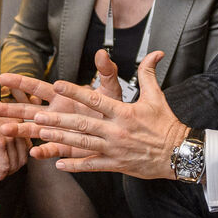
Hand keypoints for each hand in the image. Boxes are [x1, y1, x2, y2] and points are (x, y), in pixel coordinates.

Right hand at [0, 49, 123, 160]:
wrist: (122, 132)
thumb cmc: (113, 108)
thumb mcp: (110, 89)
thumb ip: (106, 71)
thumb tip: (103, 53)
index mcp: (62, 97)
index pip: (37, 88)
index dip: (20, 83)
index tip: (3, 78)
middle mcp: (56, 113)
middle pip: (27, 110)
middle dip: (8, 109)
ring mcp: (59, 131)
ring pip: (34, 131)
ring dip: (18, 131)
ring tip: (2, 130)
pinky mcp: (67, 147)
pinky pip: (52, 150)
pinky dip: (43, 152)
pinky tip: (33, 154)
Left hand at [0, 51, 190, 178]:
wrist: (180, 153)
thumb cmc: (166, 124)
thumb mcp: (157, 97)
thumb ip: (148, 73)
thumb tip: (155, 52)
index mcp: (123, 112)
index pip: (95, 100)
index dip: (75, 91)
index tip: (57, 83)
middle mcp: (116, 130)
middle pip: (82, 124)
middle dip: (58, 119)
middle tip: (37, 114)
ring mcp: (115, 149)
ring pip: (82, 144)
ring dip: (60, 138)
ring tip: (41, 134)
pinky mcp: (116, 165)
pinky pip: (92, 165)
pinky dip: (75, 165)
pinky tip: (58, 163)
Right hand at [0, 86, 28, 180]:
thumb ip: (4, 124)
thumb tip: (3, 135)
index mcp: (19, 122)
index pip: (26, 146)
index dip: (17, 157)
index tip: (7, 161)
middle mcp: (18, 130)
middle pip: (23, 157)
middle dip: (12, 168)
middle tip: (1, 170)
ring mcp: (10, 137)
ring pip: (14, 164)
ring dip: (5, 173)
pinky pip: (4, 166)